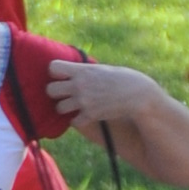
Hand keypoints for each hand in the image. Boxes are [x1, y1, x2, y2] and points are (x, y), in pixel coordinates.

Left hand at [43, 60, 159, 128]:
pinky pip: (73, 122)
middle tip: (65, 93)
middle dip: (56, 92)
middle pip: (50, 90)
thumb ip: (84, 71)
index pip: (53, 67)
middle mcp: (79, 85)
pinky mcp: (91, 115)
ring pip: (59, 107)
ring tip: (75, 106)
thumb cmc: (122, 78)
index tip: (63, 76)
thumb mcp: (101, 69)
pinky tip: (84, 116)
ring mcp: (84, 101)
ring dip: (65, 108)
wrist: (138, 94)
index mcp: (82, 70)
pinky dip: (78, 120)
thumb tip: (71, 70)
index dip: (55, 73)